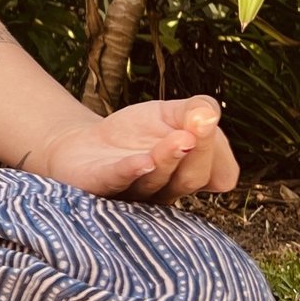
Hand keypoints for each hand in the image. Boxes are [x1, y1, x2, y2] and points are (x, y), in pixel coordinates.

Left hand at [24, 95, 238, 202]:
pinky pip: (118, 181)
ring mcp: (132, 191)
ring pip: (157, 181)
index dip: (217, 151)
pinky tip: (144, 160)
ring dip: (169, 159)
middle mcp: (164, 191)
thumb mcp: (171, 113)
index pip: (218, 175)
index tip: (207, 118)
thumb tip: (209, 114)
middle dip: (199, 151)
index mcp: (188, 178)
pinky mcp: (99, 184)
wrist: (82, 145)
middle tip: (200, 124)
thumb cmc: (134, 134)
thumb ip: (196, 109)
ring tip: (180, 137)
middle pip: (190, 178)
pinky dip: (132, 170)